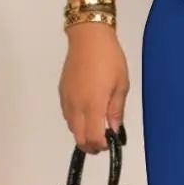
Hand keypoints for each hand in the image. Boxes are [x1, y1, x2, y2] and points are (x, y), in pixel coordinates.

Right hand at [58, 24, 129, 153]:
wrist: (88, 38)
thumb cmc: (110, 59)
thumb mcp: (121, 83)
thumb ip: (116, 109)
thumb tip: (114, 129)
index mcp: (93, 105)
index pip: (93, 138)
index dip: (101, 146)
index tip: (110, 142)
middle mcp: (76, 107)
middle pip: (79, 137)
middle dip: (91, 145)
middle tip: (104, 140)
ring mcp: (67, 100)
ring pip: (71, 127)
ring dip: (83, 132)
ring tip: (97, 125)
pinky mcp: (62, 92)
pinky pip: (67, 115)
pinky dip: (76, 121)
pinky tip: (87, 112)